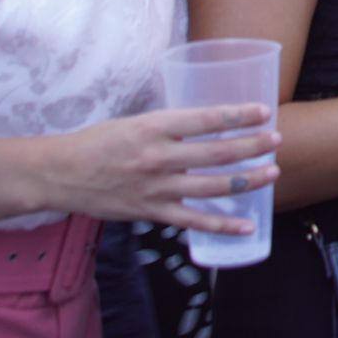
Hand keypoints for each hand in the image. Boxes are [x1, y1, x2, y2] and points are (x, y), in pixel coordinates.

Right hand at [41, 104, 280, 234]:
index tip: (264, 111)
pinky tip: (247, 225)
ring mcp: (157, 188)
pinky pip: (195, 221)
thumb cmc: (98, 142)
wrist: (61, 174)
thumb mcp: (135, 121)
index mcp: (154, 127)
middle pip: (217, 153)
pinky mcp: (152, 212)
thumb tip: (206, 123)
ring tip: (272, 173)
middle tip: (276, 141)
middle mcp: (159, 157)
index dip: (239, 115)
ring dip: (247, 181)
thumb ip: (169, 125)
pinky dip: (223, 225)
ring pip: (213, 186)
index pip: (206, 119)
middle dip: (252, 146)